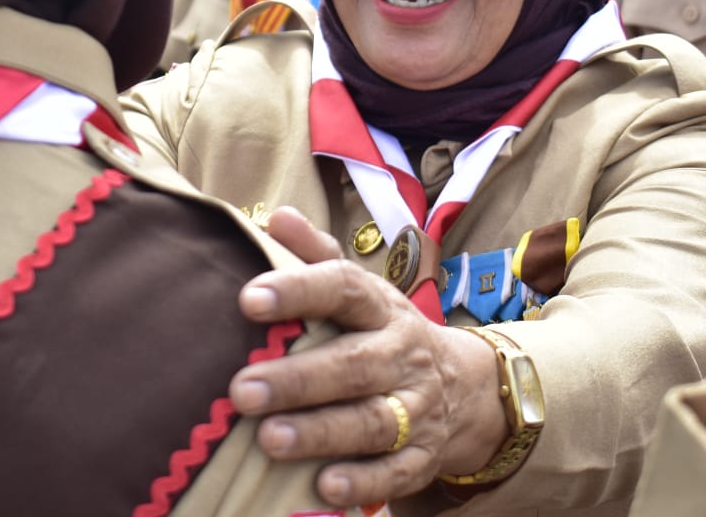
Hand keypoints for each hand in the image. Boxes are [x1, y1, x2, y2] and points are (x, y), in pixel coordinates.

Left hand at [230, 207, 504, 505]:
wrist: (464, 386)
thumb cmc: (381, 331)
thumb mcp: (359, 289)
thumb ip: (315, 255)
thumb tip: (275, 216)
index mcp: (380, 307)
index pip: (343, 289)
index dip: (298, 291)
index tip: (249, 299)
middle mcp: (402, 355)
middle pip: (353, 365)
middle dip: (298, 379)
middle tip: (241, 390)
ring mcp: (417, 408)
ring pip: (373, 422)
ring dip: (322, 432)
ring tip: (269, 439)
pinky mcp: (422, 456)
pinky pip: (396, 473)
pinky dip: (365, 484)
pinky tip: (325, 489)